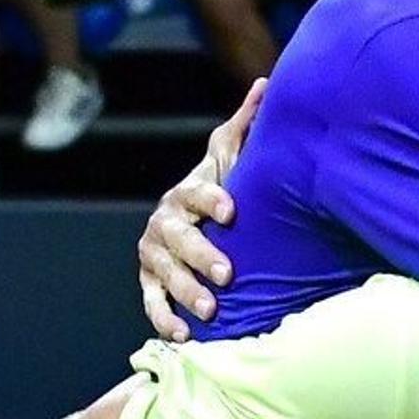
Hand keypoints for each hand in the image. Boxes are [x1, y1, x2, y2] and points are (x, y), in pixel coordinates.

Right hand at [137, 79, 262, 340]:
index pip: (194, 193)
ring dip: (186, 292)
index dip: (210, 200)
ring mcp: (155, 256)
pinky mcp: (150, 283)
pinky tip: (182, 335)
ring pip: (165, 274)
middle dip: (201, 255)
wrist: (198, 225)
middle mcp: (164, 224)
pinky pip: (152, 302)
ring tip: (211, 310)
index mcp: (185, 194)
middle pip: (178, 239)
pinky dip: (164, 319)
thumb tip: (268, 84)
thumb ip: (245, 126)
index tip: (232, 211)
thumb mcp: (231, 160)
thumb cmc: (222, 192)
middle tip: (228, 272)